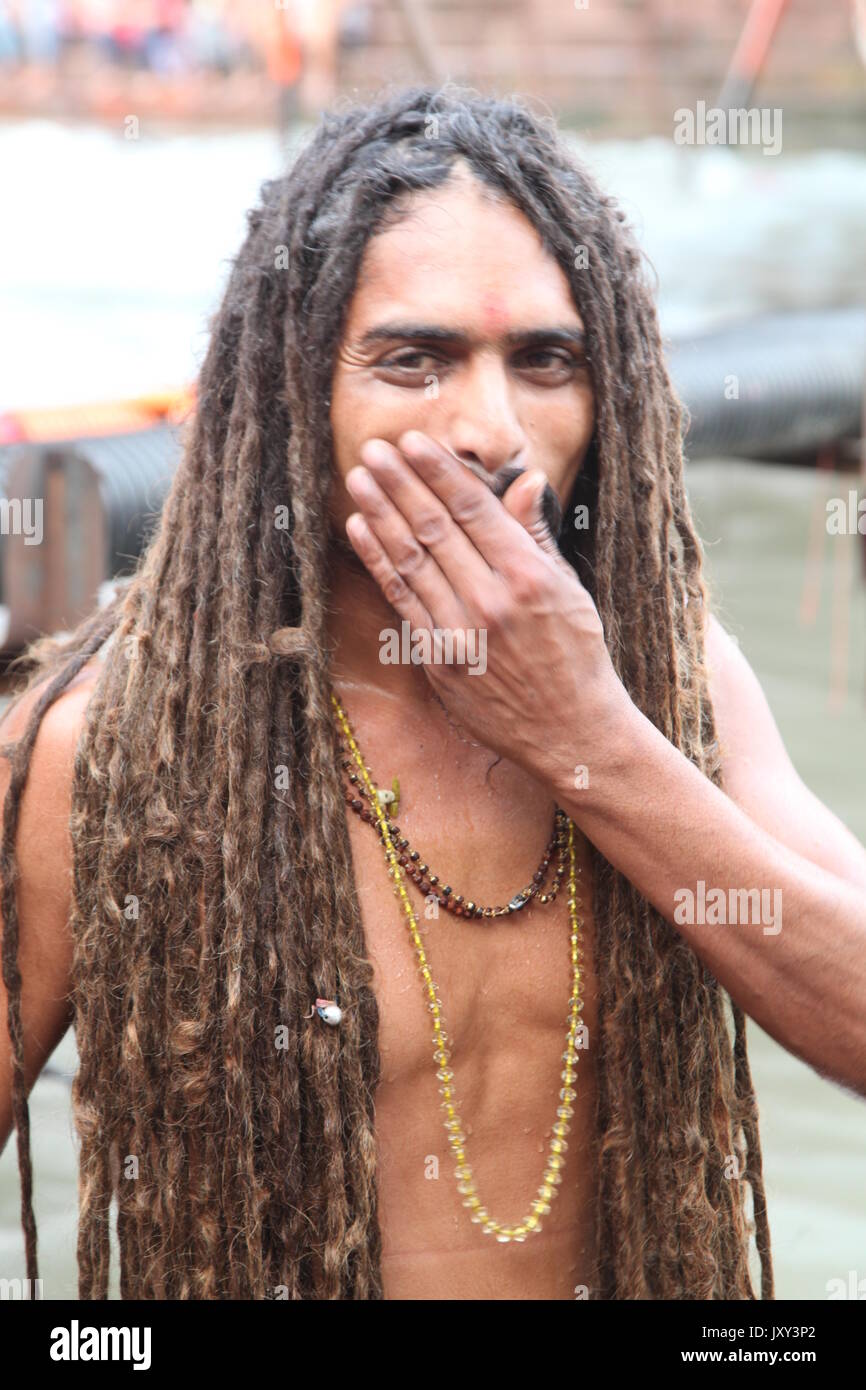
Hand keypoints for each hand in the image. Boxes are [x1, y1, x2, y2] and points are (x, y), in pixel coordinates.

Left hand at [342, 429, 626, 780]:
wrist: (571, 731)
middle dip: (400, 482)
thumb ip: (536, 534)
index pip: (473, 509)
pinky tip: (360, 529)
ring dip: (379, 513)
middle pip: (434, 527)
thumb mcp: (569, 589)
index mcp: (528, 576)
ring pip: (410, 559)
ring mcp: (460, 632)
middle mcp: (491, 601)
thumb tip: (525, 479)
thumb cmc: (575, 655)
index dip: (438, 471)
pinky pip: (401, 600)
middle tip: (373, 448)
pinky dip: (378, 561)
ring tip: (358, 478)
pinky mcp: (438, 660)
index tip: (413, 441)